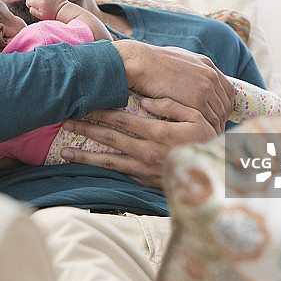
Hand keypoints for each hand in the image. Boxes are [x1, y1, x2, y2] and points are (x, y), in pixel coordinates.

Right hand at [25, 0, 65, 20]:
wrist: (64, 11)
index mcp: (39, 1)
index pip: (29, 0)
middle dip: (36, 2)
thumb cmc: (52, 15)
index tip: (34, 8)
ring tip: (48, 5)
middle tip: (43, 8)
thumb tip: (30, 6)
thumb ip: (33, 11)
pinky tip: (52, 2)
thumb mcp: (41, 16)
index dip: (30, 4)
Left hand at [61, 98, 216, 188]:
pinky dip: (100, 169)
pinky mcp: (144, 180)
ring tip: (65, 152)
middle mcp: (148, 151)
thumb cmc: (206, 139)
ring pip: (108, 160)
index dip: (101, 110)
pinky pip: (118, 172)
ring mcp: (144, 168)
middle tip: (65, 122)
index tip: (84, 103)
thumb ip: (171, 105)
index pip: (122, 118)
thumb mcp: (197, 117)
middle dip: (86, 129)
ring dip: (85, 155)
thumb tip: (143, 101)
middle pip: (109, 138)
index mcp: (159, 132)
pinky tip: (87, 165)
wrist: (216, 176)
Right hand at [113, 39, 233, 132]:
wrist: (140, 62)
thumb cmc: (150, 63)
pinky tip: (201, 136)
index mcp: (206, 65)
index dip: (224, 105)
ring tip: (207, 137)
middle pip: (226, 103)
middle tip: (214, 130)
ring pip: (219, 113)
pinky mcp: (197, 98)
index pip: (227, 90)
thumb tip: (187, 76)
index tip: (218, 115)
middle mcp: (210, 75)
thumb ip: (188, 69)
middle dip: (222, 118)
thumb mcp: (176, 59)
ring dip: (215, 126)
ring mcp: (205, 87)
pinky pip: (209, 118)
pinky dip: (207, 129)